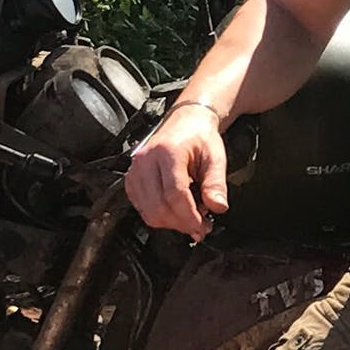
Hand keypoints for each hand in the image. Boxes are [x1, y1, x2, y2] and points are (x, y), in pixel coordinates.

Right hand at [124, 102, 228, 241]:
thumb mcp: (216, 157)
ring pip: (148, 212)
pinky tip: (174, 211)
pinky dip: (158, 216)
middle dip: (181, 224)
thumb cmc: (200, 137)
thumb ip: (216, 184)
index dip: (189, 217)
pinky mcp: (131, 179)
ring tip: (189, 218)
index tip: (203, 227)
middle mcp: (146, 160)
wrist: (185, 122)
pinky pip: (141, 208)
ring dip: (170, 223)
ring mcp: (135, 170)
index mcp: (168, 152)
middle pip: (158, 207)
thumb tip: (218, 208)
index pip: (175, 194)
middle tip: (201, 227)